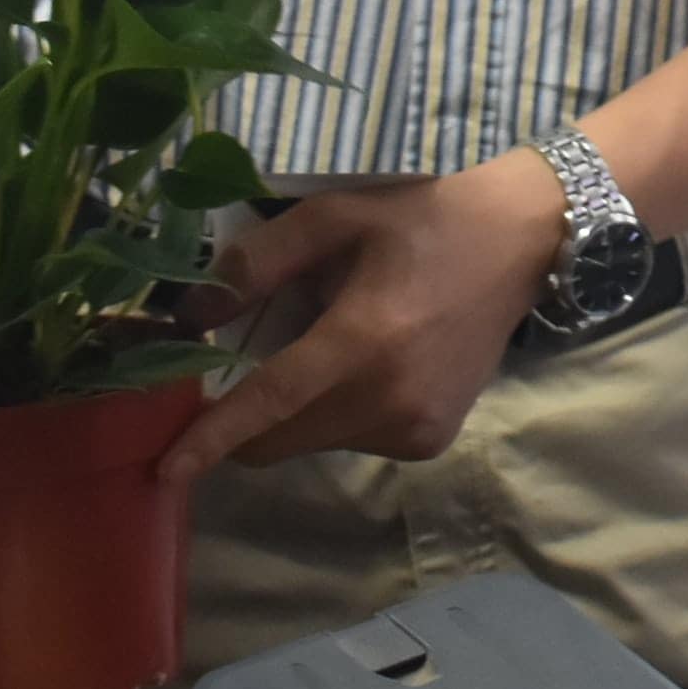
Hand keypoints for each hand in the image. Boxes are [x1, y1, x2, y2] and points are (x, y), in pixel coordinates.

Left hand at [156, 159, 566, 477]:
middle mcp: (391, 400)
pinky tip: (370, 363)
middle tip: (234, 375)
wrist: (520, 242)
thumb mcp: (332, 218)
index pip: (271, 403)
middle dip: (244, 422)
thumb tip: (191, 314)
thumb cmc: (421, 221)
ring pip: (316, 441)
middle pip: (282, 438)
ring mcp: (416, 429)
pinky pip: (354, 440)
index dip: (213, 437)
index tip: (167, 470)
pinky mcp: (431, 440)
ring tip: (333, 346)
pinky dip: (339, 413)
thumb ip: (257, 264)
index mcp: (363, 341)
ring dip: (298, 411)